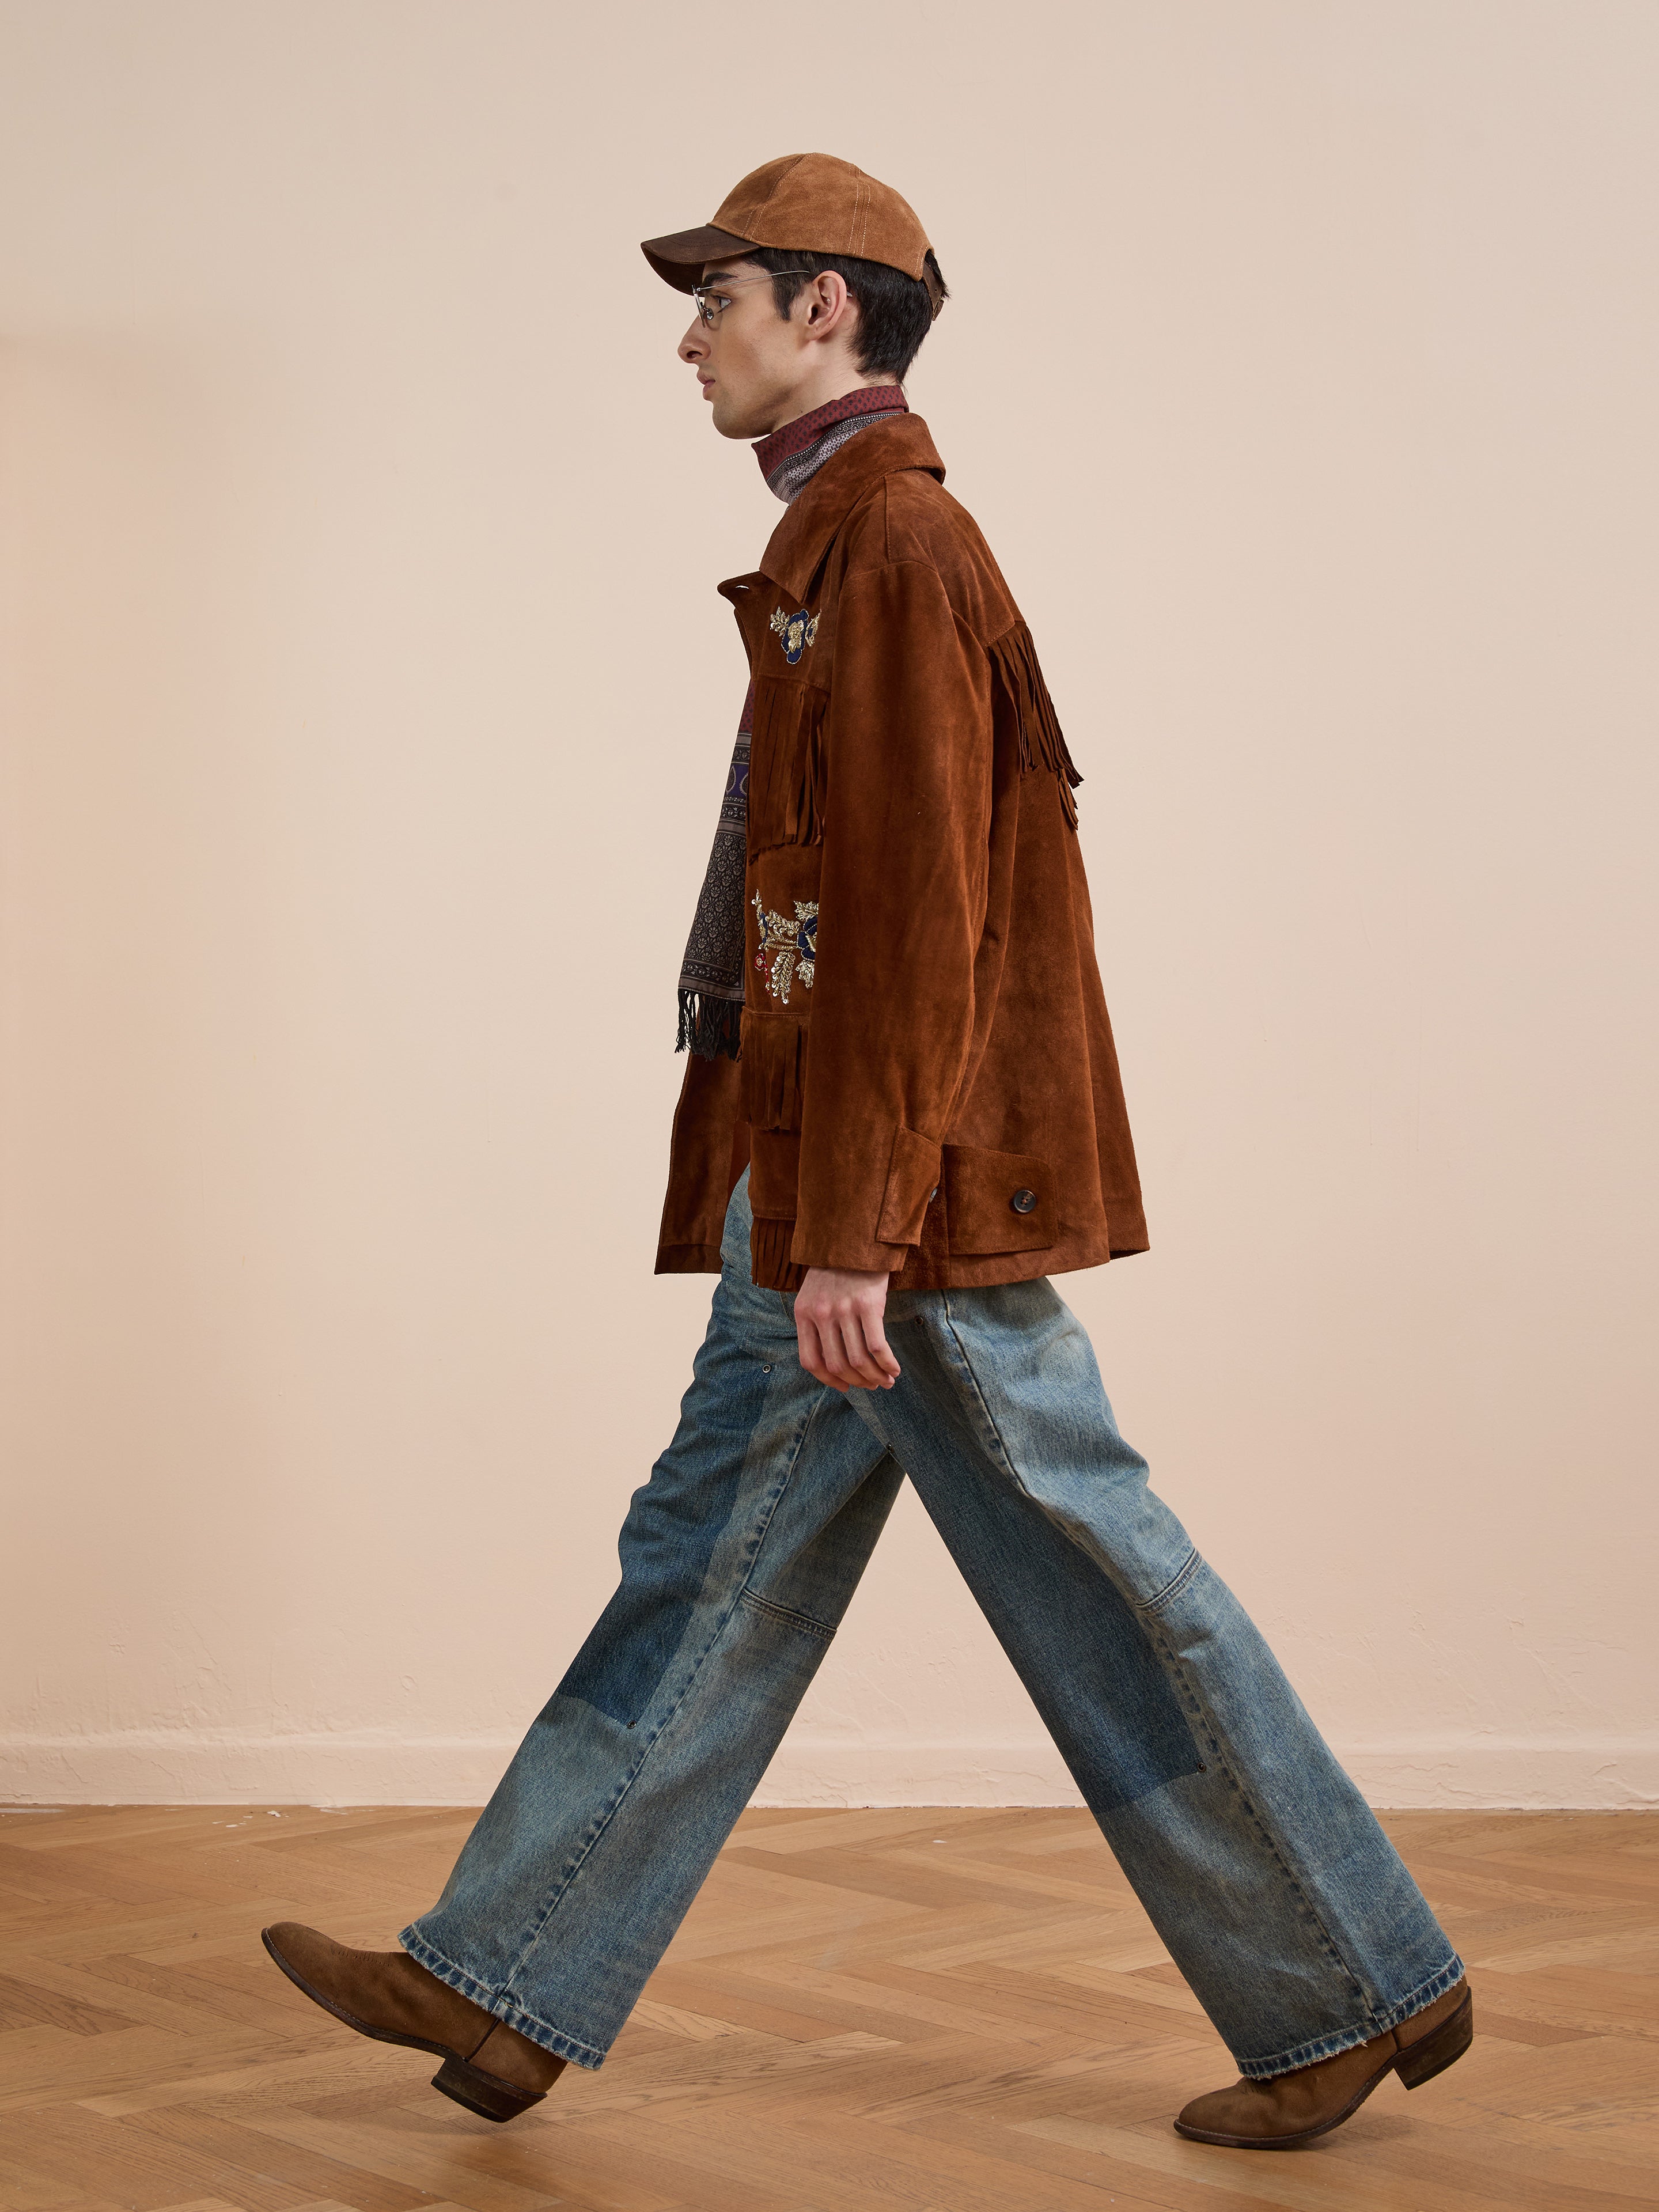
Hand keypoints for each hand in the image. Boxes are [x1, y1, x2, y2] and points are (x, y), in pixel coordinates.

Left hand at [794, 1266, 900, 1391]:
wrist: (855, 1240)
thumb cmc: (836, 1271)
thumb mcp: (814, 1296)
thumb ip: (817, 1325)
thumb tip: (833, 1365)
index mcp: (804, 1314)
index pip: (811, 1361)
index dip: (829, 1380)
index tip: (844, 1387)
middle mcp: (822, 1314)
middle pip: (837, 1364)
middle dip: (857, 1382)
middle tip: (872, 1386)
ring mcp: (845, 1310)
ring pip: (858, 1360)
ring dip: (875, 1377)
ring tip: (886, 1381)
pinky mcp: (869, 1305)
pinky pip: (877, 1346)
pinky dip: (887, 1363)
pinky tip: (894, 1369)